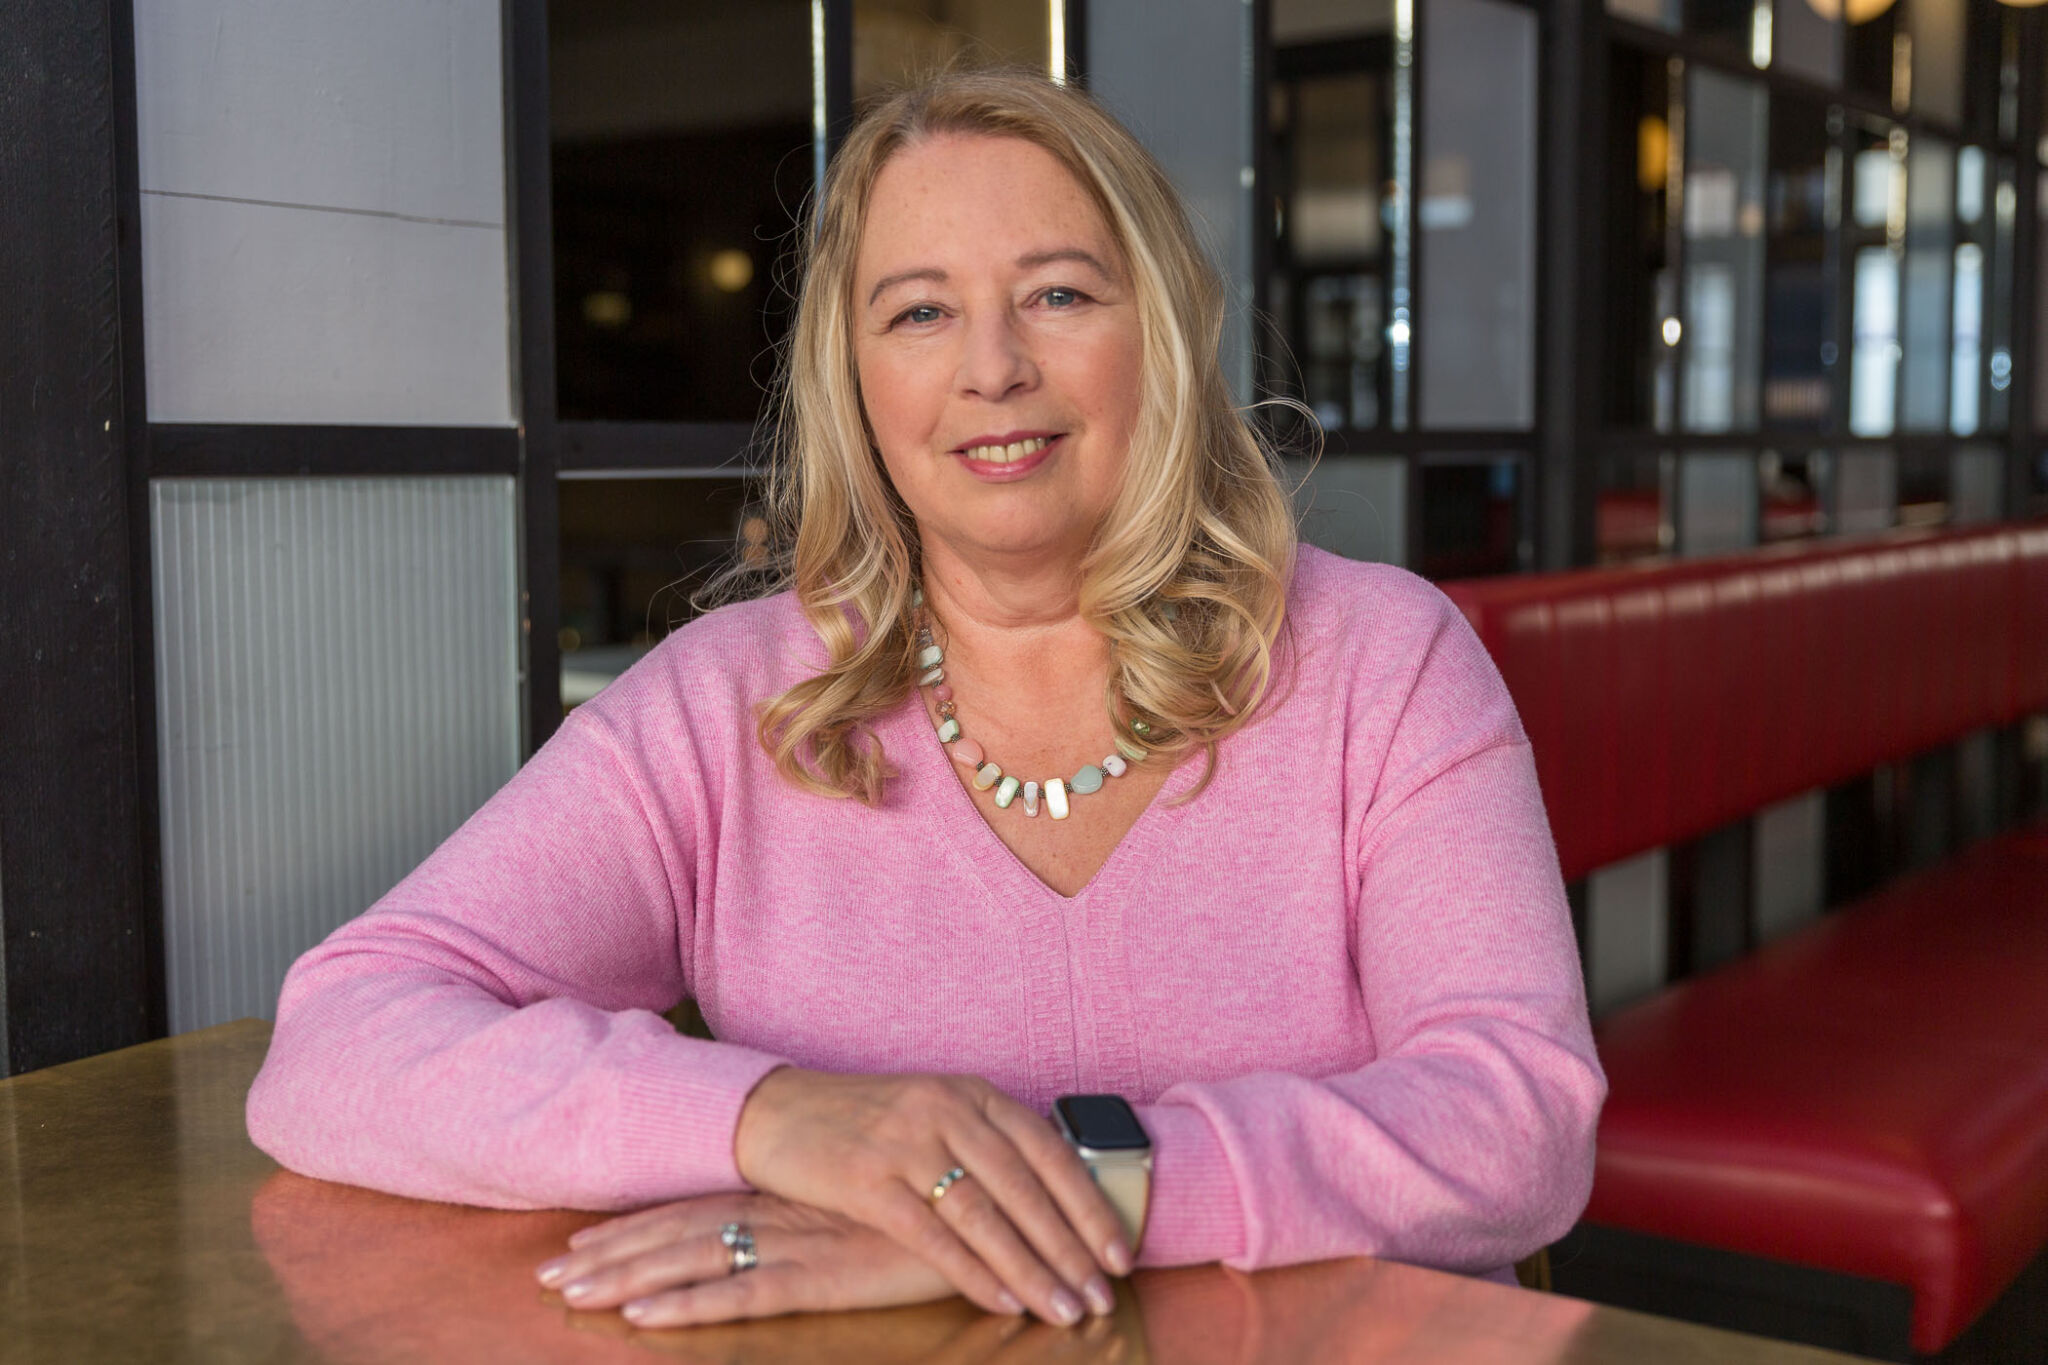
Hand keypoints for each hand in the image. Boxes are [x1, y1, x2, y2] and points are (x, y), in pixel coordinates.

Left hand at [535, 1192, 952, 1326]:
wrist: (1003, 1196)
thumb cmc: (949, 1206)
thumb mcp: (882, 1211)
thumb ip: (840, 1218)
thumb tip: (809, 1227)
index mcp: (792, 1197)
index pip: (697, 1210)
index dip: (638, 1228)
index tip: (578, 1242)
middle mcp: (783, 1213)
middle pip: (679, 1231)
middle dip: (611, 1255)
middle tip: (545, 1276)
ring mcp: (798, 1242)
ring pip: (692, 1260)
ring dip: (625, 1277)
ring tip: (565, 1292)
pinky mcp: (823, 1276)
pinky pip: (740, 1296)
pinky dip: (687, 1307)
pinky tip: (642, 1317)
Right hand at [734, 1069, 1129, 1325]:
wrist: (776, 1111)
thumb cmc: (866, 1121)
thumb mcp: (934, 1113)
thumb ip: (987, 1145)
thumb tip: (1057, 1198)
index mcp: (972, 1094)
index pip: (1049, 1152)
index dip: (1090, 1205)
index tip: (1120, 1253)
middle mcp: (946, 1110)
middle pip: (1025, 1188)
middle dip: (1070, 1249)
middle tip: (1102, 1297)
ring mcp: (907, 1143)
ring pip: (985, 1215)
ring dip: (1031, 1268)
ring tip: (1063, 1309)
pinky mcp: (868, 1180)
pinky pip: (932, 1234)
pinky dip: (972, 1271)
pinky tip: (1002, 1300)